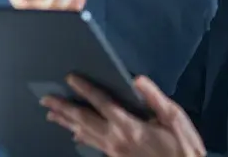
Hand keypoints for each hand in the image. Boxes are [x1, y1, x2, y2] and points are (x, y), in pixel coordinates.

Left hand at [41, 75, 205, 156]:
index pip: (101, 102)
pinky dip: (81, 138)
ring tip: (51, 115)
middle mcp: (115, 138)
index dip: (85, 89)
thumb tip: (136, 79)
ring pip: (84, 134)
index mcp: (128, 125)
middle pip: (84, 120)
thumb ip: (154, 98)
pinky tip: (75, 136)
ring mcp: (113, 151)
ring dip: (67, 123)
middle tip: (46, 100)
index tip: (70, 78)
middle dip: (64, 108)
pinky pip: (93, 145)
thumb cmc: (182, 146)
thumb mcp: (174, 118)